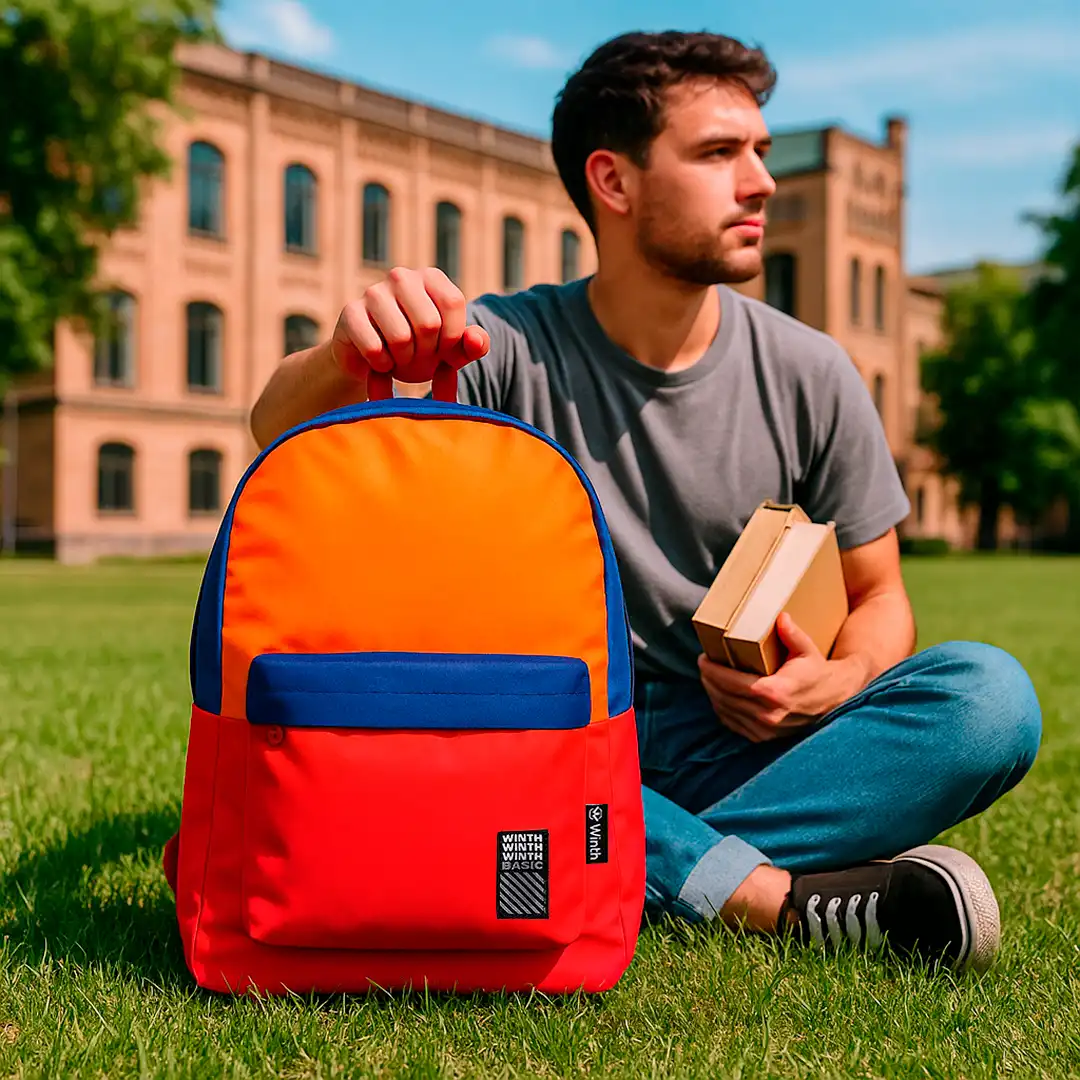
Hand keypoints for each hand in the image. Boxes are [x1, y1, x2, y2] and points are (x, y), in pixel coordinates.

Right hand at [330, 267, 489, 393]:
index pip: (453, 303)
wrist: (375, 362)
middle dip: (427, 352)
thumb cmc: (420, 350)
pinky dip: (382, 366)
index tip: (443, 349)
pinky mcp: (350, 313)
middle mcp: (402, 276)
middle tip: (418, 357)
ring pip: (401, 338)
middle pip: (428, 323)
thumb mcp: (452, 351)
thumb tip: (476, 340)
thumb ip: (472, 345)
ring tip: (400, 358)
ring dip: (404, 361)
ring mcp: (373, 292)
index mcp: (431, 277)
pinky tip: (380, 361)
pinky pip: (374, 349)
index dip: (451, 337)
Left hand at [698, 613, 864, 742]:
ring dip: (713, 694)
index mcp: (775, 692)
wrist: (835, 700)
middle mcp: (768, 715)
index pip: (732, 683)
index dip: (713, 671)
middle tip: (704, 664)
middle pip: (724, 696)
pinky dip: (723, 709)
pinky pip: (734, 723)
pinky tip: (720, 696)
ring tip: (709, 677)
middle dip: (709, 679)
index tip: (703, 659)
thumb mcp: (807, 650)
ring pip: (726, 711)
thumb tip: (780, 616)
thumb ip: (792, 633)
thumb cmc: (818, 671)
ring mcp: (765, 729)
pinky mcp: (764, 737)